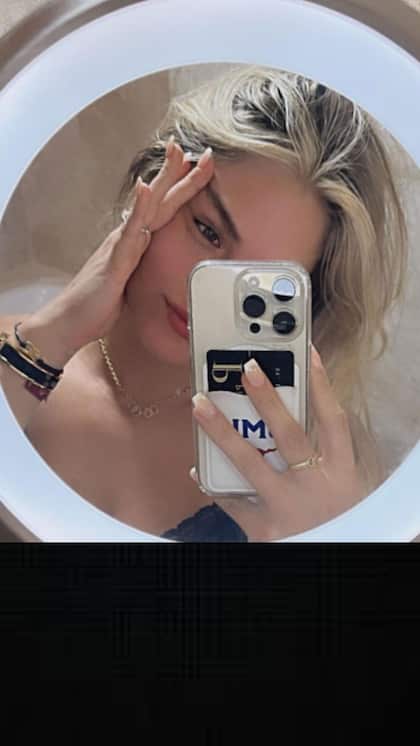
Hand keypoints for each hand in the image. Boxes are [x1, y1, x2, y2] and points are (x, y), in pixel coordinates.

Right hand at [27, 139, 214, 358]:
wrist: (68, 322)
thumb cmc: (96, 306)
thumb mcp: (129, 285)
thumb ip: (140, 269)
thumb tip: (153, 268)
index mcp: (134, 243)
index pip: (162, 211)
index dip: (181, 190)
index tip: (198, 168)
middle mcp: (127, 237)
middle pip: (159, 199)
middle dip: (180, 174)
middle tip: (202, 151)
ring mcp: (120, 245)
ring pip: (148, 207)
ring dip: (164, 180)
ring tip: (178, 154)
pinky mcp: (114, 259)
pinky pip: (130, 231)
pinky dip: (139, 208)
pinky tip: (145, 188)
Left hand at [191, 345, 366, 540]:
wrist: (333, 559)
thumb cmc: (335, 521)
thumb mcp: (342, 487)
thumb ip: (322, 456)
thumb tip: (288, 414)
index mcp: (341, 474)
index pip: (333, 420)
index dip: (321, 384)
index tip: (306, 352)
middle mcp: (315, 487)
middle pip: (289, 435)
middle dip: (267, 398)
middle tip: (246, 369)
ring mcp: (287, 508)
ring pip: (249, 463)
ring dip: (221, 431)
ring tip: (200, 405)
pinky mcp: (263, 530)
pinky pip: (231, 501)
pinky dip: (212, 483)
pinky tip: (196, 469)